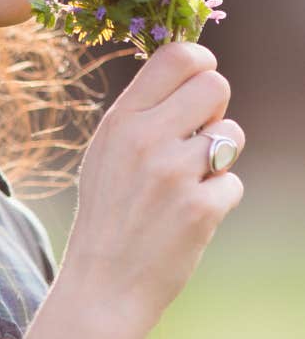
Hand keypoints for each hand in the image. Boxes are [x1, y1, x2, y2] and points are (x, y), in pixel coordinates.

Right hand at [57, 42, 245, 338]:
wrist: (103, 282)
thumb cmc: (109, 210)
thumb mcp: (107, 149)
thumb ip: (143, 112)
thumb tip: (190, 70)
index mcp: (120, 119)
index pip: (174, 57)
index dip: (199, 59)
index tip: (200, 75)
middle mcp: (146, 138)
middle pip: (215, 85)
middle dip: (215, 107)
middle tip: (197, 132)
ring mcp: (174, 173)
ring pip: (232, 133)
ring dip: (220, 155)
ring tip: (189, 177)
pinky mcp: (201, 208)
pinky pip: (234, 182)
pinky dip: (218, 197)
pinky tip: (190, 214)